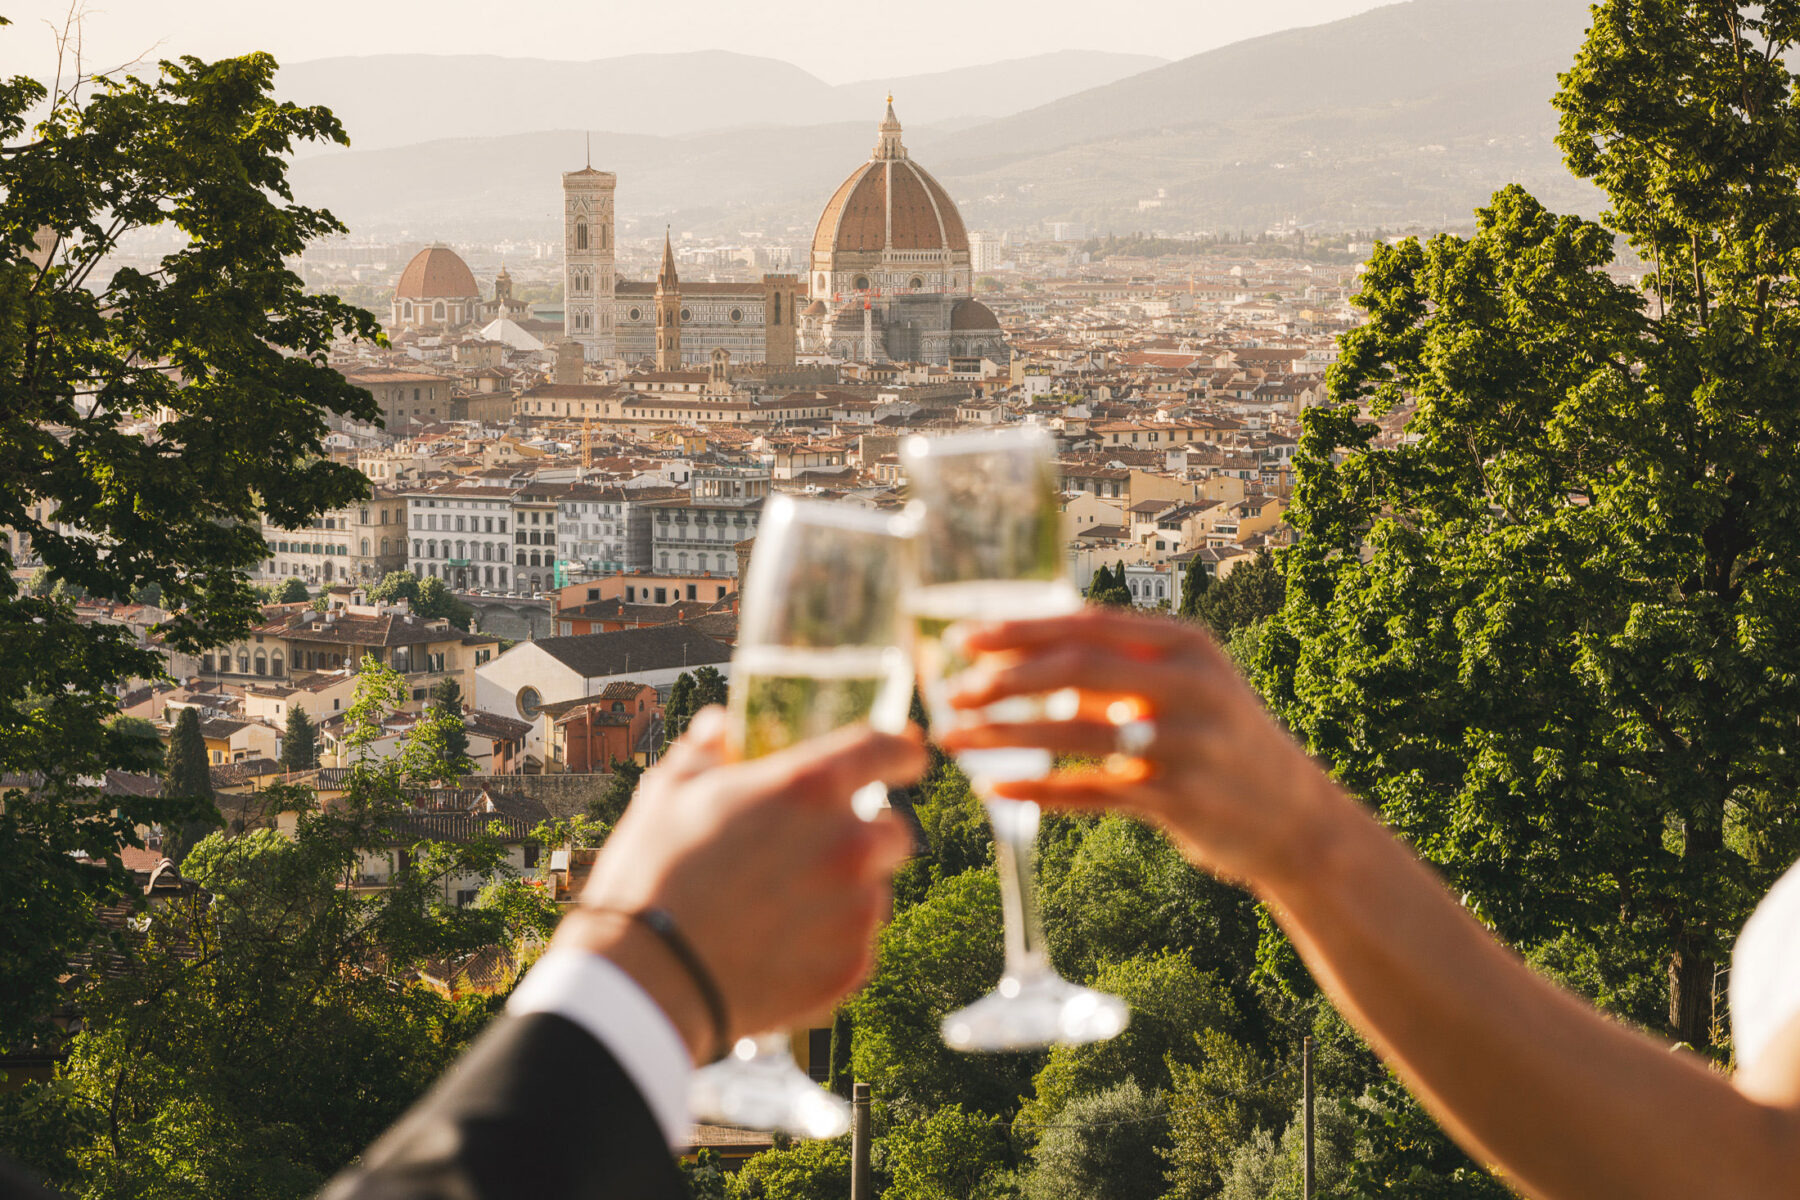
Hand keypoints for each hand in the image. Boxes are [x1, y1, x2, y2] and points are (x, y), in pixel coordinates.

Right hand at [553, 707, 926, 1061]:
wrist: (648, 981)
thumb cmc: (651, 875)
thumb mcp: (669, 794)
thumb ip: (705, 752)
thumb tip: (720, 726)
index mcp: (809, 787)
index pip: (887, 749)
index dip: (901, 750)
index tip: (905, 757)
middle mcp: (849, 844)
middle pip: (895, 829)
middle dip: (869, 833)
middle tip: (822, 849)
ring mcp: (857, 909)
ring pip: (876, 889)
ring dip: (850, 891)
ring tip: (786, 907)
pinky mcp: (853, 966)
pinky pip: (859, 943)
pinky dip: (833, 942)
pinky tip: (782, 948)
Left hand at [937, 607, 1348, 894]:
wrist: (1294, 819)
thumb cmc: (1219, 741)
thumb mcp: (1181, 689)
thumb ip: (1111, 672)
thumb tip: (1020, 657)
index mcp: (1185, 645)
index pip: (1087, 624)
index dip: (1020, 630)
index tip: (965, 639)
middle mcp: (1189, 686)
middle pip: (1074, 669)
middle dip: (1004, 679)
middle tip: (952, 691)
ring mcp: (1186, 744)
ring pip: (1073, 733)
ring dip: (1004, 736)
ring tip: (953, 738)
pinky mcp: (1178, 800)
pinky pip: (1091, 792)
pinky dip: (1039, 792)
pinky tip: (995, 791)